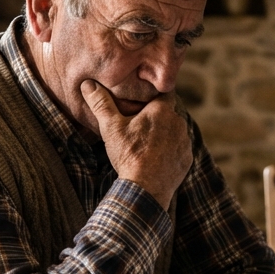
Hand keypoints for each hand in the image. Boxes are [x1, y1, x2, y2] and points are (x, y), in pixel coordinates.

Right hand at [80, 80, 192, 206]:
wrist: (146, 189)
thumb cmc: (128, 155)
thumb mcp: (111, 128)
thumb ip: (101, 104)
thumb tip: (88, 84)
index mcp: (162, 110)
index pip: (163, 92)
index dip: (153, 93)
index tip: (144, 97)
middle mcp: (179, 122)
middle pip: (168, 112)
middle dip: (157, 116)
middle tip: (140, 123)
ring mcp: (185, 142)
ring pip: (175, 131)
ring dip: (164, 134)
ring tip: (146, 143)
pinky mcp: (187, 159)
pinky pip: (179, 149)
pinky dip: (170, 151)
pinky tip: (156, 158)